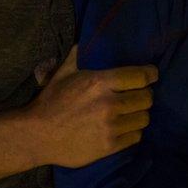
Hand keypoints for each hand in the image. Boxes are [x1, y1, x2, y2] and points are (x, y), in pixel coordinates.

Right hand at [23, 45, 157, 167]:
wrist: (35, 136)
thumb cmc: (50, 102)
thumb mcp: (63, 74)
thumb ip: (77, 56)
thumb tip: (83, 42)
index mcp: (100, 82)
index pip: (141, 76)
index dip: (150, 74)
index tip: (151, 75)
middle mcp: (109, 104)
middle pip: (147, 98)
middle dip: (144, 95)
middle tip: (137, 96)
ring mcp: (111, 127)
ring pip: (144, 118)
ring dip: (139, 114)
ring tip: (130, 112)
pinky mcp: (109, 146)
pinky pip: (136, 136)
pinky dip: (132, 131)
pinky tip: (123, 127)